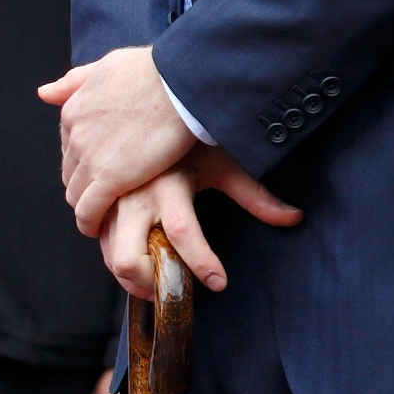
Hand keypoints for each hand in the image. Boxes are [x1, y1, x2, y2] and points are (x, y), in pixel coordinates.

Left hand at [44, 45, 200, 233]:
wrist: (178, 82)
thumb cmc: (153, 71)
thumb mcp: (106, 66)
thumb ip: (74, 82)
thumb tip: (44, 93)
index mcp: (73, 109)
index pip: (67, 146)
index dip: (81, 161)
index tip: (95, 170)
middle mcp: (74, 135)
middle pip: (69, 171)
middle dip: (81, 186)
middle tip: (98, 198)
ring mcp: (90, 158)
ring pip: (75, 193)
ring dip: (84, 207)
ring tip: (98, 218)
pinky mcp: (110, 179)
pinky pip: (89, 210)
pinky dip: (89, 223)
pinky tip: (98, 230)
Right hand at [100, 150, 301, 297]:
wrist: (149, 102)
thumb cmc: (188, 136)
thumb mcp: (223, 163)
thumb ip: (255, 195)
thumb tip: (294, 217)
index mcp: (167, 184)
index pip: (183, 232)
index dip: (201, 263)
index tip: (218, 283)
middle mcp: (134, 195)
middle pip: (128, 258)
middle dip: (149, 285)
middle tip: (170, 290)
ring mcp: (111, 199)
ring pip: (110, 255)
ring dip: (131, 278)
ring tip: (156, 280)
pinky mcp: (99, 200)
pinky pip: (99, 240)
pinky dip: (114, 256)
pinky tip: (137, 255)